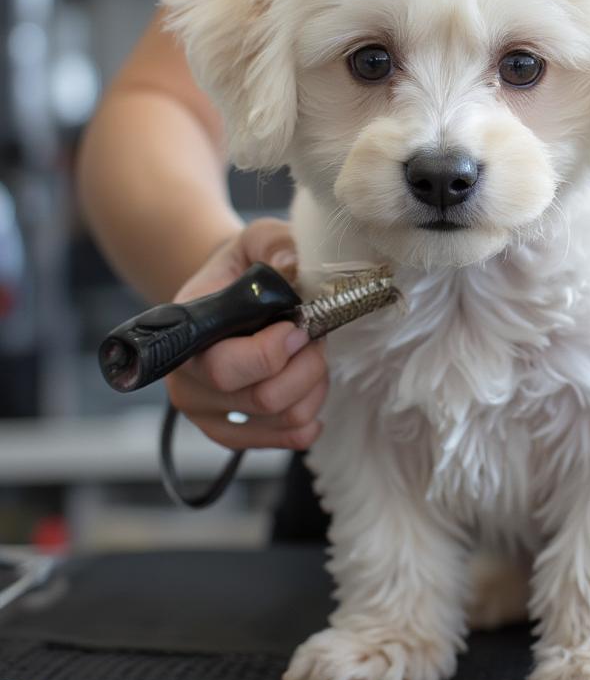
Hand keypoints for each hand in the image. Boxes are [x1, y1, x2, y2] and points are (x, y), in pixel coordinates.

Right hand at [165, 218, 327, 450]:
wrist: (228, 292)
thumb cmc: (243, 268)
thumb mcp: (256, 241)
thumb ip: (275, 244)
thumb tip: (292, 264)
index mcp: (184, 338)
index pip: (225, 368)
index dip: (272, 353)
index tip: (297, 327)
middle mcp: (186, 384)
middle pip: (262, 399)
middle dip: (305, 366)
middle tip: (312, 336)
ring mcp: (208, 414)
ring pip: (282, 420)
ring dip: (313, 385)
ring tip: (311, 354)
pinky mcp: (233, 433)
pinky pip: (284, 438)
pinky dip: (310, 415)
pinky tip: (312, 388)